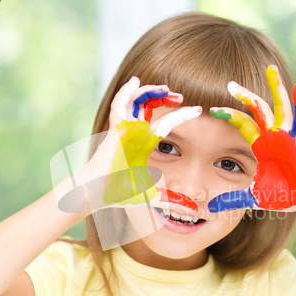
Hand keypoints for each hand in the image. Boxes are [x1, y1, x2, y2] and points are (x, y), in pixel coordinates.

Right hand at [60, 76, 201, 214]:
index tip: (198, 109)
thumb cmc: (118, 194)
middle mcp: (135, 133)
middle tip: (180, 95)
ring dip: (149, 91)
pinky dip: (126, 92)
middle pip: (149, 105)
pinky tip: (135, 82)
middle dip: (164, 96)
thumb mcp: (152, 196)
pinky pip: (119, 105)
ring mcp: (124, 129)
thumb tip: (193, 212)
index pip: (165, 122)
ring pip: (135, 101)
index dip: (180, 115)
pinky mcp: (114, 129)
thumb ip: (172, 201)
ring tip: (166, 88)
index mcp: (144, 144)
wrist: (97, 195)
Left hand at [208, 65, 295, 213]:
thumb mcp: (252, 197)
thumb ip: (233, 199)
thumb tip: (211, 208)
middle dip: (245, 96)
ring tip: (270, 69)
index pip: (243, 124)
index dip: (230, 115)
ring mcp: (287, 137)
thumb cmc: (283, 195)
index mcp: (261, 145)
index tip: (213, 109)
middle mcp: (273, 136)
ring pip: (279, 108)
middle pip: (257, 110)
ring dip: (275, 88)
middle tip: (230, 84)